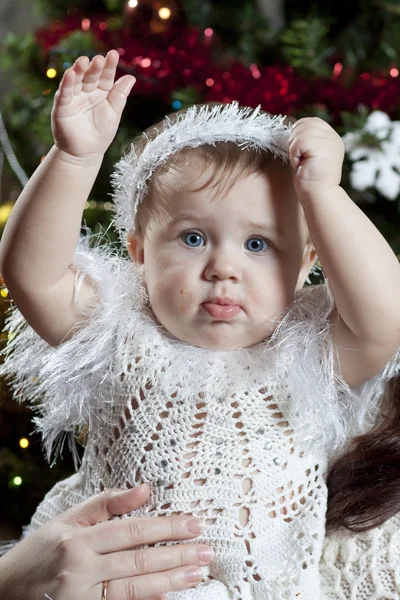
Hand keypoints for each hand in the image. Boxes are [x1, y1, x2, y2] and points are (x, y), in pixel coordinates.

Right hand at [0, 485, 213, 599]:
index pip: (132, 530)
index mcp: (78, 539)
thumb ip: (106, 503)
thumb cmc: (42, 550)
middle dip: (177, 555)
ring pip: (135, 589)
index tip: (194, 524)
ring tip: (197, 573)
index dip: (166, 527)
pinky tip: (169, 595)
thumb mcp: (68, 519)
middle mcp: (79, 569)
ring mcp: (80, 598)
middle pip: (138, 560)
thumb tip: (145, 489)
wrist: (7, 590)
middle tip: (206, 551)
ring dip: (170, 580)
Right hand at [51, 49, 134, 158]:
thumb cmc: (101, 134)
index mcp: (102, 92)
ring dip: (79, 70)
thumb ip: (120, 95)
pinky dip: (67, 83)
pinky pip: (65, 92)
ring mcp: (74, 97)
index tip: (114, 54)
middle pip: (91, 76)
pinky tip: (71, 74)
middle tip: (98, 59)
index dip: (109, 66)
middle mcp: (87, 92)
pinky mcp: (62, 106)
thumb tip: (131, 78)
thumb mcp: (114, 113)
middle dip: (94, 67)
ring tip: (83, 61)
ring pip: (77, 80)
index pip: (106, 76)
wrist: (85, 153)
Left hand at [287, 117, 344, 193]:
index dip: (298, 134)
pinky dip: (295, 154)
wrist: (318, 196)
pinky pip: (299, 141)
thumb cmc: (309, 178)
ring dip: (294, 149)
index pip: (310, 121)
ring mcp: (330, 142)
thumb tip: (293, 127)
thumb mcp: (308, 154)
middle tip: (300, 159)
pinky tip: (301, 165)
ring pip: (301, 131)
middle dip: (294, 141)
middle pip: (304, 124)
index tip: (300, 153)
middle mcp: (333, 137)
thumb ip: (306, 139)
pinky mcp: (324, 148)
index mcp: (331, 137)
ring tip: (301, 162)